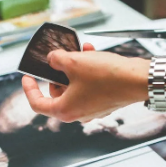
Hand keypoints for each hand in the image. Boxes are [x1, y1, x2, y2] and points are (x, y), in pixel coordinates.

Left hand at [23, 43, 148, 122]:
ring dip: (75, 69)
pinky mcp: (104, 102)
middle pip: (57, 93)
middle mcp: (78, 114)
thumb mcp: (74, 62)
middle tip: (60, 59)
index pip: (37, 104)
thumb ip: (56, 59)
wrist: (138, 80)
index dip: (29, 89)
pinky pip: (89, 87)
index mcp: (65, 111)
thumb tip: (53, 59)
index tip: (28, 78)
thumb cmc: (108, 77)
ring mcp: (92, 109)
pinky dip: (87, 73)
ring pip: (74, 87)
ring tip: (81, 52)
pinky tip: (92, 56)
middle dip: (58, 73)